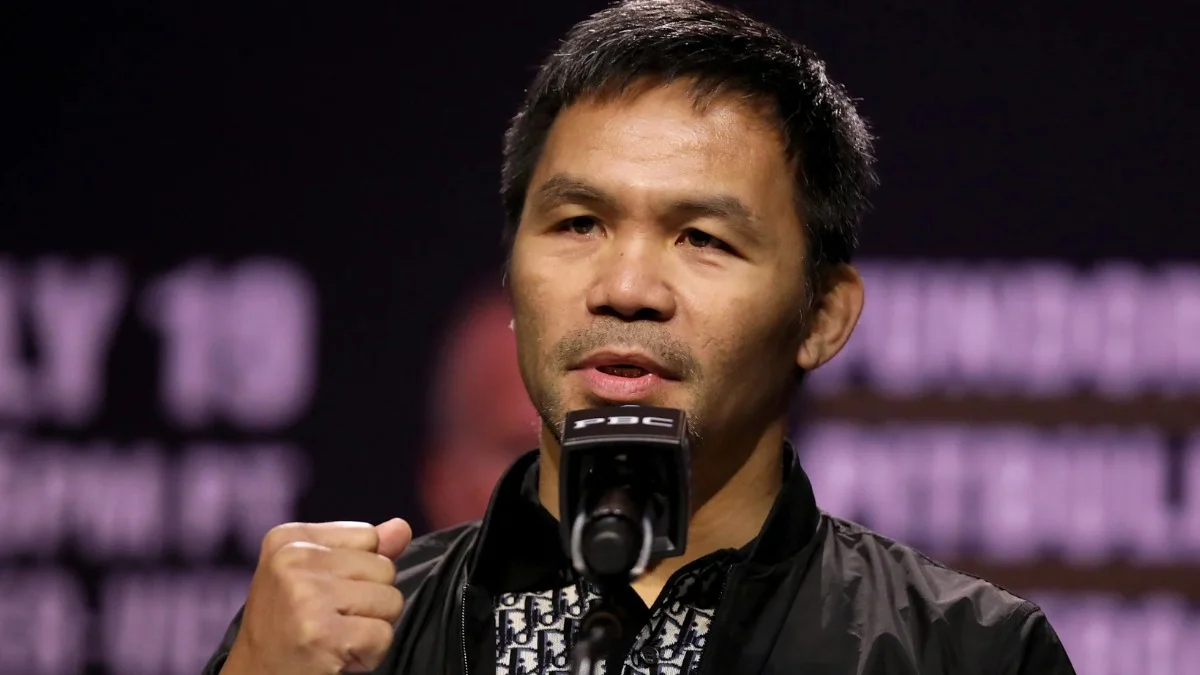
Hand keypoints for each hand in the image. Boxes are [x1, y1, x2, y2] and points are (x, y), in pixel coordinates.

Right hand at [221, 518, 412, 674]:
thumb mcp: (314, 576)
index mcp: (289, 538)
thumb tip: (402, 527)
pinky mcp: (321, 633)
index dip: (360, 572)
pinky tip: (337, 657)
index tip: (325, 595)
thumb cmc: (289, 626)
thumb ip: (360, 551)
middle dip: (370, 601)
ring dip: (371, 628)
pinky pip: (383, 635)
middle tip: (331, 621)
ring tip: (335, 637)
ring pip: (391, 601)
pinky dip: (369, 654)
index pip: (369, 536)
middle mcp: (293, 560)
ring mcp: (306, 595)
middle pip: (385, 568)